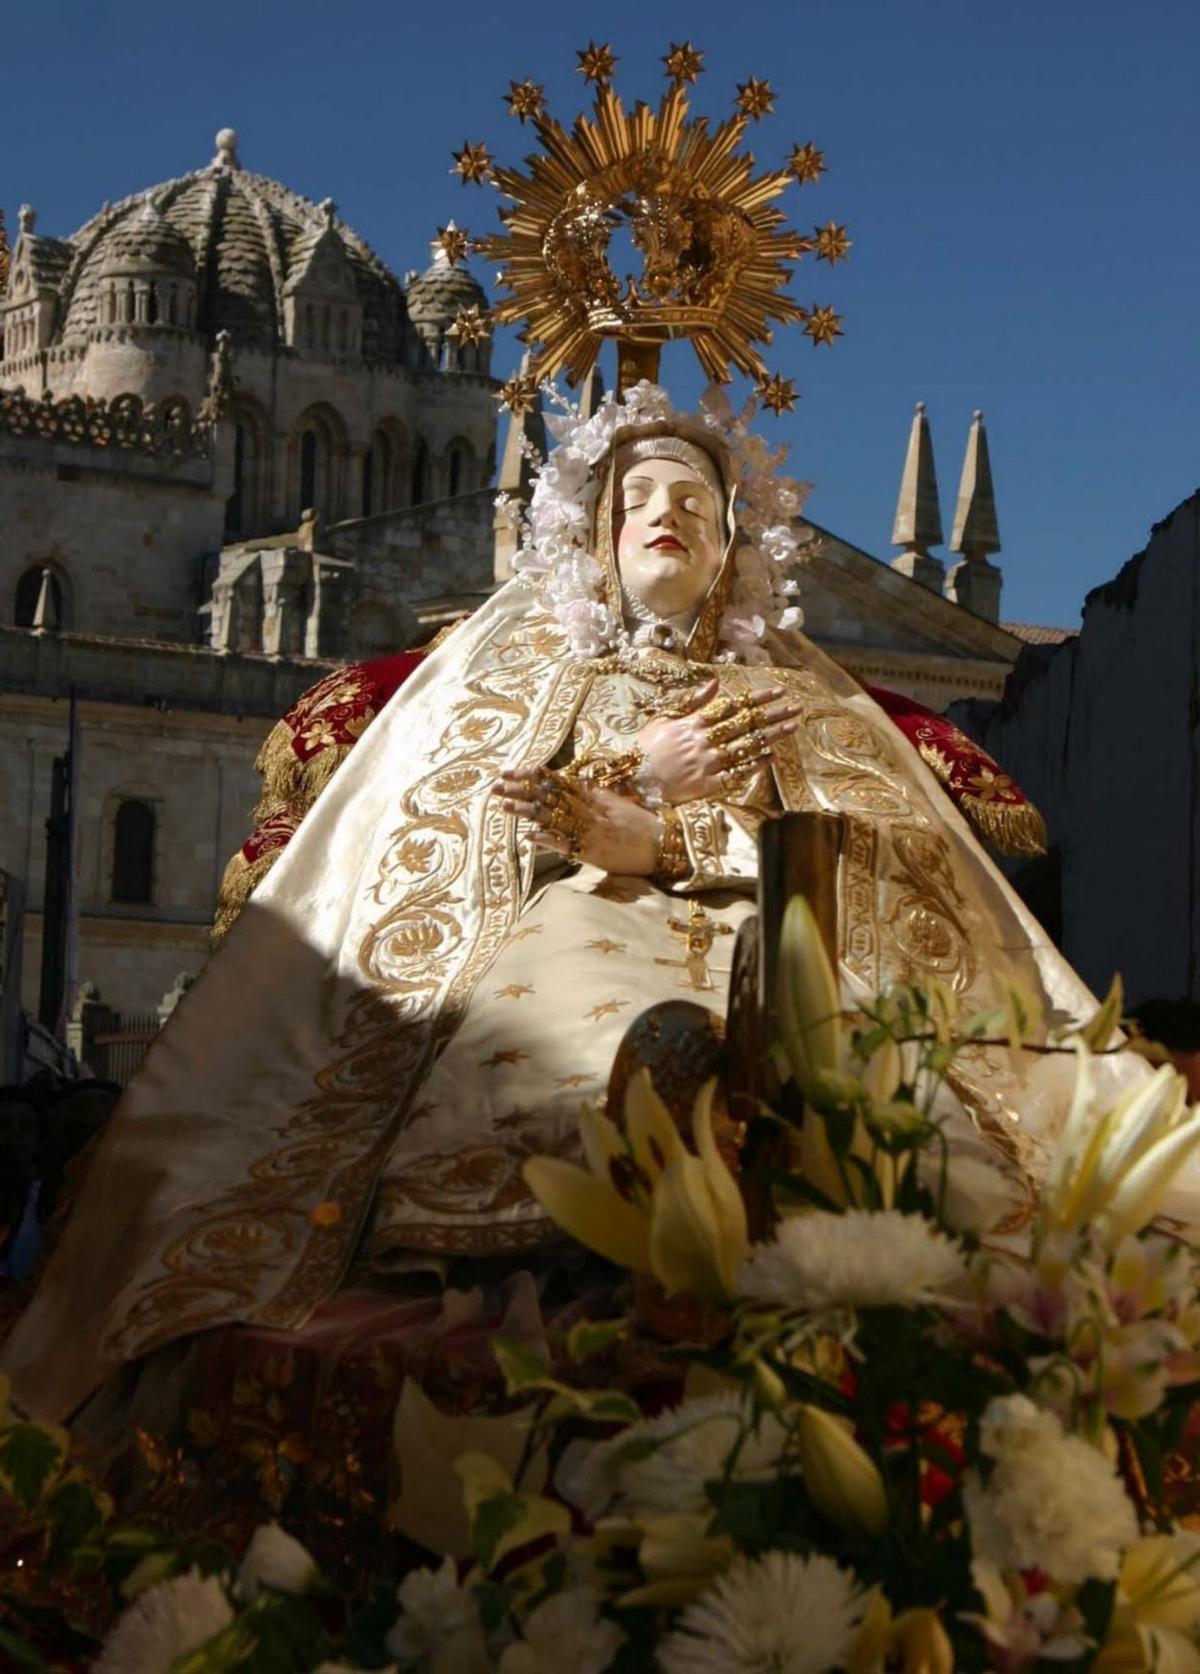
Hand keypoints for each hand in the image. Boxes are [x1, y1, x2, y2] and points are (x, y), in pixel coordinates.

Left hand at [495, 769, 660, 875]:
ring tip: (504, 805)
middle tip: (496, 785)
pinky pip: (565, 844)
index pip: (557, 781)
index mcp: (594, 795)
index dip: (532, 776)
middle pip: (549, 796)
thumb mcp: (616, 802)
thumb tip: (575, 785)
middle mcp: (589, 809)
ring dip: (527, 811)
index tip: (511, 771)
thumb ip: (594, 794)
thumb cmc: (639, 824)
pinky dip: (547, 839)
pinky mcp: (592, 851)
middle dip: (521, 790)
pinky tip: (528, 836)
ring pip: (553, 817)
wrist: (662, 844)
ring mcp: (589, 830)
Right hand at [636, 678, 801, 803]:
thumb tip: (715, 683)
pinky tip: (771, 758)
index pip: (732, 706)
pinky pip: (735, 774)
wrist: (632, 780)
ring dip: (770, 737)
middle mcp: (704, 741)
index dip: (757, 699)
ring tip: (791, 728)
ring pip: (745, 747)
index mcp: (694, 723)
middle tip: (797, 708)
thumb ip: (692, 702)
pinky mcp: (707, 785)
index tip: (778, 692)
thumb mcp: (664, 718)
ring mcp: (707, 763)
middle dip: (773, 715)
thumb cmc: (646, 748)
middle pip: (745, 725)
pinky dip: (753, 766)